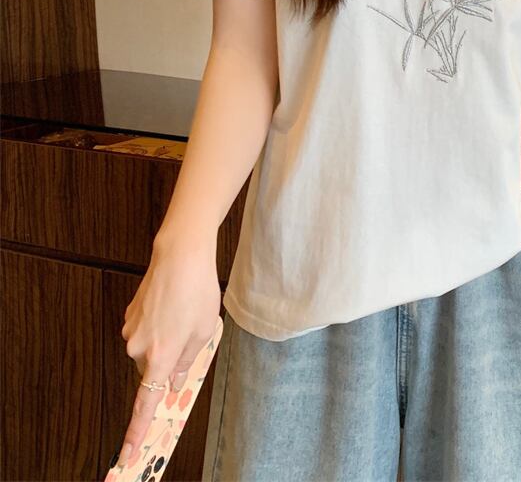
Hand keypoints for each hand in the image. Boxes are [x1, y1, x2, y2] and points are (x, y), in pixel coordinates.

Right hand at [116, 233, 220, 468]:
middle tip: (192, 334)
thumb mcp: (203, 332)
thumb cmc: (196, 291)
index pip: (145, 404)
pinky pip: (146, 331)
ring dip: (166, 340)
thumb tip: (175, 382)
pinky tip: (174, 305)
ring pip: (150, 349)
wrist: (179, 255)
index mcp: (160, 357)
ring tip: (186, 312)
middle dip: (171, 361)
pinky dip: (160, 325)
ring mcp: (131, 330)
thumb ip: (188, 362)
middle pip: (153, 370)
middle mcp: (138, 348)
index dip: (136, 432)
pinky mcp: (130, 315)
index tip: (127, 455)